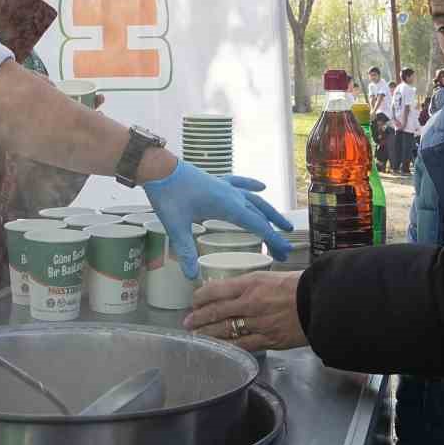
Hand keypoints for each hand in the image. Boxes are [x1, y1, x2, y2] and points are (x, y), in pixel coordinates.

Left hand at [143, 161, 292, 278]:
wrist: (158, 168)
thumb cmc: (168, 195)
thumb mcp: (176, 227)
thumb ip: (186, 251)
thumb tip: (192, 276)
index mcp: (227, 206)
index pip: (257, 225)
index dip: (272, 239)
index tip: (285, 251)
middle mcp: (231, 195)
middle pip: (259, 215)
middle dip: (273, 233)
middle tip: (284, 249)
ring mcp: (224, 186)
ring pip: (254, 200)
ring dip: (269, 212)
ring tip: (284, 223)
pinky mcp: (216, 181)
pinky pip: (239, 183)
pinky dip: (251, 185)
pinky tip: (261, 186)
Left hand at [183, 270, 307, 351]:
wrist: (321, 302)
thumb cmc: (299, 285)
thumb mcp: (271, 276)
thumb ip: (251, 284)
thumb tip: (233, 291)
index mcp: (251, 283)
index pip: (216, 289)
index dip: (201, 297)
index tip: (194, 301)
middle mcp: (250, 303)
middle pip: (216, 312)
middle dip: (198, 317)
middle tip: (187, 322)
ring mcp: (258, 323)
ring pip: (226, 330)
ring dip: (208, 334)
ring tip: (196, 336)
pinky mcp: (268, 340)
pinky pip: (243, 345)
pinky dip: (228, 347)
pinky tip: (218, 348)